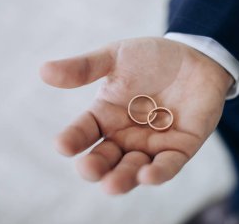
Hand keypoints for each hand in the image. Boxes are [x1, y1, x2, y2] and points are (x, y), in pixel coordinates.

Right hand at [40, 37, 232, 193]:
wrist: (194, 56)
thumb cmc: (152, 57)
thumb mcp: (116, 57)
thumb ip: (85, 67)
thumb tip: (44, 71)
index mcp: (106, 115)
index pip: (84, 132)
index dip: (73, 139)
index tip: (63, 145)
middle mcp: (126, 134)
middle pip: (107, 158)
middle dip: (97, 166)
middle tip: (89, 169)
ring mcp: (153, 143)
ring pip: (134, 167)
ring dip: (124, 177)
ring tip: (113, 184)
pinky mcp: (181, 146)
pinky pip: (168, 164)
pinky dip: (158, 172)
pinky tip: (148, 175)